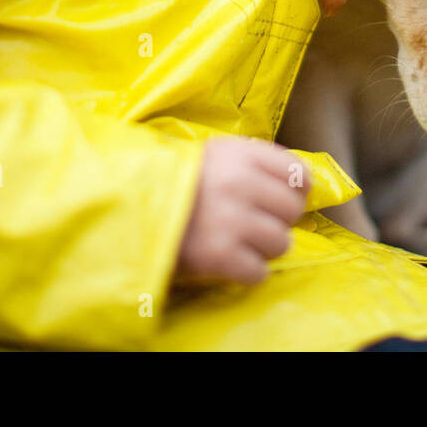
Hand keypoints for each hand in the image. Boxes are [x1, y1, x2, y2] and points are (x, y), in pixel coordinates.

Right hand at [174, 137, 310, 285]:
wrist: (127, 208)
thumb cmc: (174, 181)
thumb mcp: (214, 155)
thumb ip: (253, 163)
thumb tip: (299, 184)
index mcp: (241, 154)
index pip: (298, 173)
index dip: (295, 190)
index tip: (280, 199)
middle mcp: (241, 183)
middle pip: (292, 210)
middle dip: (277, 220)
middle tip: (253, 223)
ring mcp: (232, 220)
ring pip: (281, 243)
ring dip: (263, 248)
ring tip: (239, 243)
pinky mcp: (221, 255)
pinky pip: (259, 272)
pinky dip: (247, 272)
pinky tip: (230, 262)